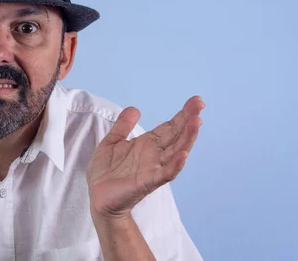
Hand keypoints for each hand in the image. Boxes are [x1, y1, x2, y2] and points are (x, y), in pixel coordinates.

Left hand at [87, 96, 204, 219]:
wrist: (97, 196)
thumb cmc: (105, 172)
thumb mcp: (111, 142)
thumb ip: (122, 126)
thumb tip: (135, 109)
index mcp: (147, 144)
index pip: (170, 127)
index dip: (182, 114)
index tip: (196, 100)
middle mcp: (154, 155)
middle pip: (177, 135)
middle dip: (189, 120)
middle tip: (200, 105)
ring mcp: (153, 168)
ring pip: (176, 151)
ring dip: (187, 138)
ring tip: (197, 122)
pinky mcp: (147, 182)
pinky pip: (165, 173)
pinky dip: (175, 165)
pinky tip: (183, 155)